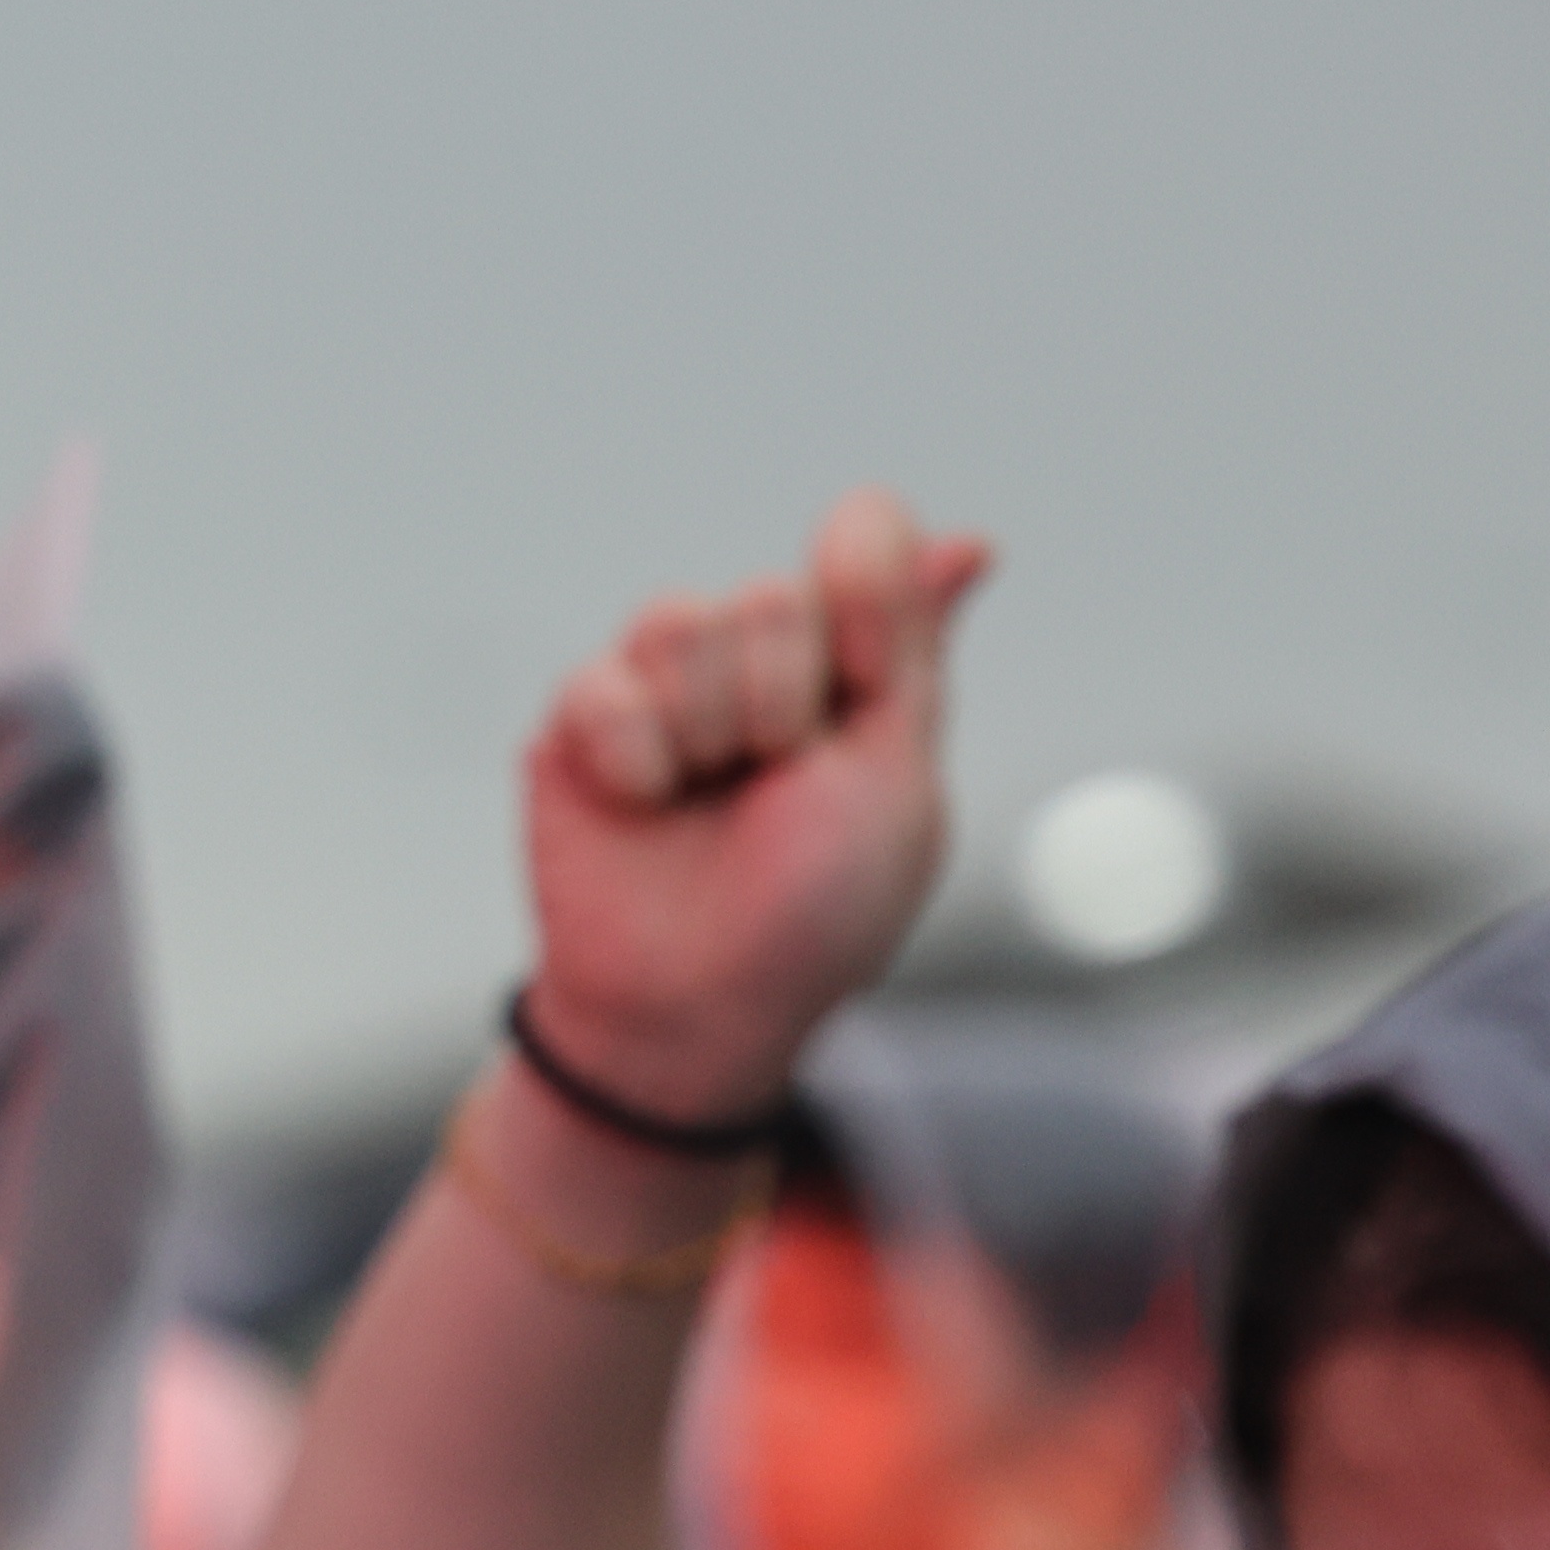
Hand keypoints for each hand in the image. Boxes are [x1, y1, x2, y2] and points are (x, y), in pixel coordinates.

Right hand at [515, 487, 992, 1129]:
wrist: (697, 1006)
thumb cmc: (815, 913)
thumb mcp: (895, 774)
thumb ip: (911, 647)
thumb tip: (972, 543)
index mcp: (848, 665)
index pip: (859, 546)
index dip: (861, 609)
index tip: (858, 697)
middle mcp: (754, 662)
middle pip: (768, 595)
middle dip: (782, 704)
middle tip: (773, 784)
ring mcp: (662, 688)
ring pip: (675, 620)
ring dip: (705, 731)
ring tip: (701, 800)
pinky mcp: (577, 724)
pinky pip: (598, 682)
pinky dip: (631, 757)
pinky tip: (643, 806)